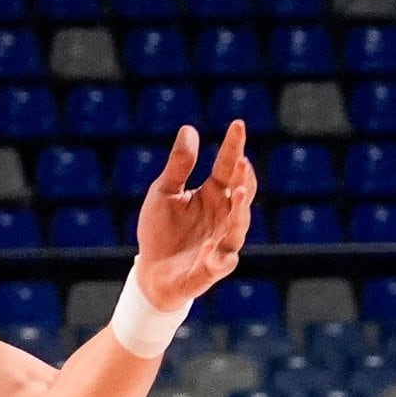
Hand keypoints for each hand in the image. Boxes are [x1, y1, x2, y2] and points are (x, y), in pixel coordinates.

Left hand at [131, 122, 256, 309]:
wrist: (151, 273)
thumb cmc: (161, 230)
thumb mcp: (164, 192)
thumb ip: (179, 165)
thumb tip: (189, 129)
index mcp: (214, 194)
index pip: (229, 166)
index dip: (235, 146)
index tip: (238, 124)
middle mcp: (224, 216)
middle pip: (241, 194)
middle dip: (243, 178)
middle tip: (241, 161)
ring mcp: (221, 243)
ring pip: (238, 226)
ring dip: (239, 210)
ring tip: (235, 191)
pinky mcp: (212, 269)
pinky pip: (219, 262)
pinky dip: (216, 256)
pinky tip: (209, 245)